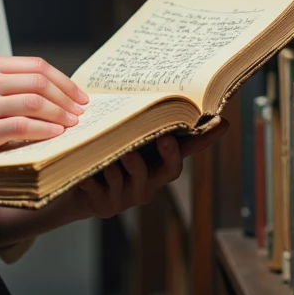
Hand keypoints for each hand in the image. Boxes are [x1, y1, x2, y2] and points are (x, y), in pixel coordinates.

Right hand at [0, 54, 89, 178]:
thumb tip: (41, 92)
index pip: (35, 65)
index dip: (62, 80)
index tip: (76, 94)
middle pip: (40, 80)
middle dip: (67, 96)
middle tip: (81, 109)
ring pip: (35, 102)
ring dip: (60, 113)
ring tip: (72, 123)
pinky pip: (23, 127)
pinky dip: (45, 130)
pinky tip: (55, 135)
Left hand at [57, 117, 229, 224]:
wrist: (71, 188)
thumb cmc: (102, 154)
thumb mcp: (121, 136)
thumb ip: (138, 122)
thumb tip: (158, 88)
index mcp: (157, 165)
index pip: (188, 150)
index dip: (206, 138)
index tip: (221, 121)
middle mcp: (148, 184)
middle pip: (169, 171)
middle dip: (169, 154)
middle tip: (165, 139)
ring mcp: (126, 197)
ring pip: (131, 180)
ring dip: (122, 168)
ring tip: (114, 157)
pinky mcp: (102, 206)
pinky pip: (99, 192)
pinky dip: (92, 182)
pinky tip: (85, 177)